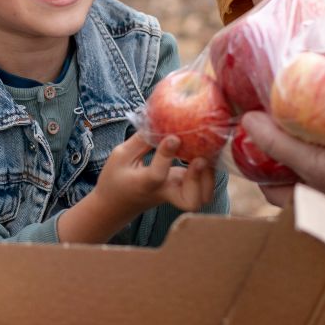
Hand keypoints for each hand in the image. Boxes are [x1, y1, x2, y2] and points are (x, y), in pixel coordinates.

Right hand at [97, 133, 215, 218]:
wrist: (116, 205)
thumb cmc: (116, 179)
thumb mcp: (120, 155)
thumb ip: (141, 140)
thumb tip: (159, 119)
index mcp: (144, 184)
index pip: (157, 175)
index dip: (166, 155)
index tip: (173, 137)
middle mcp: (164, 192)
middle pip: (190, 201)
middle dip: (198, 180)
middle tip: (199, 160)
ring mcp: (176, 194)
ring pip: (201, 198)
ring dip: (208, 177)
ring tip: (203, 155)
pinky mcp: (182, 191)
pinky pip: (203, 188)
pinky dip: (209, 174)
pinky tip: (203, 154)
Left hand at [241, 111, 324, 207]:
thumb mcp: (314, 162)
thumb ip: (279, 145)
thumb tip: (247, 121)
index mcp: (306, 203)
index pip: (271, 187)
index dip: (259, 164)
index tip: (256, 136)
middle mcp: (324, 198)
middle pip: (296, 169)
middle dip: (290, 146)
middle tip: (282, 117)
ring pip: (323, 158)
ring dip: (317, 138)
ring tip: (307, 110)